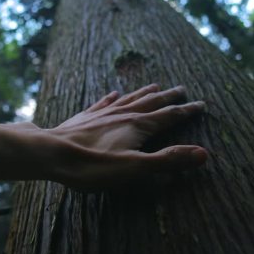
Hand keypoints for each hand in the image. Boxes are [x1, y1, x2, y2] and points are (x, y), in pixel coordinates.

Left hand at [43, 84, 207, 189]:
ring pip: (129, 99)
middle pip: (151, 102)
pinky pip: (103, 103)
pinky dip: (112, 97)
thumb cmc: (92, 165)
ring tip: (154, 85)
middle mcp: (123, 114)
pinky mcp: (84, 117)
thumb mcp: (135, 168)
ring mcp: (102, 113)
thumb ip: (168, 160)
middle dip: (169, 97)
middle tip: (182, 89)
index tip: (201, 104)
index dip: (186, 111)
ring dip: (144, 92)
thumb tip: (203, 153)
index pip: (169, 115)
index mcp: (138, 126)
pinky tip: (113, 93)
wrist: (51, 153)